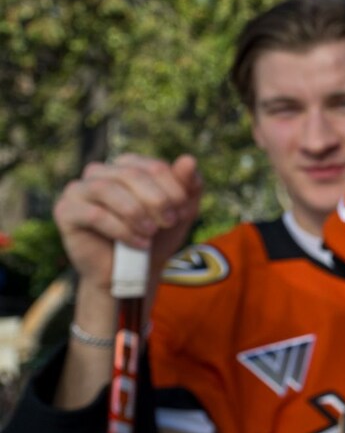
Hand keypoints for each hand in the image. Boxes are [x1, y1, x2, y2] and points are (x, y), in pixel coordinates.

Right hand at [54, 154, 203, 297]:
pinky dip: (121, 229)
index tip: (184, 213)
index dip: (173, 189)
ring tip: (151, 233)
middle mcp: (99, 172)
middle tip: (169, 222)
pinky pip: (93, 214)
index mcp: (126, 166)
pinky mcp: (66, 211)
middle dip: (156, 200)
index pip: (152, 166)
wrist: (130, 273)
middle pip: (131, 175)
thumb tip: (189, 159)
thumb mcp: (180, 213)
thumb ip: (188, 186)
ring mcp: (78, 189)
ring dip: (136, 213)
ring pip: (107, 189)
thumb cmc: (155, 237)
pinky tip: (138, 243)